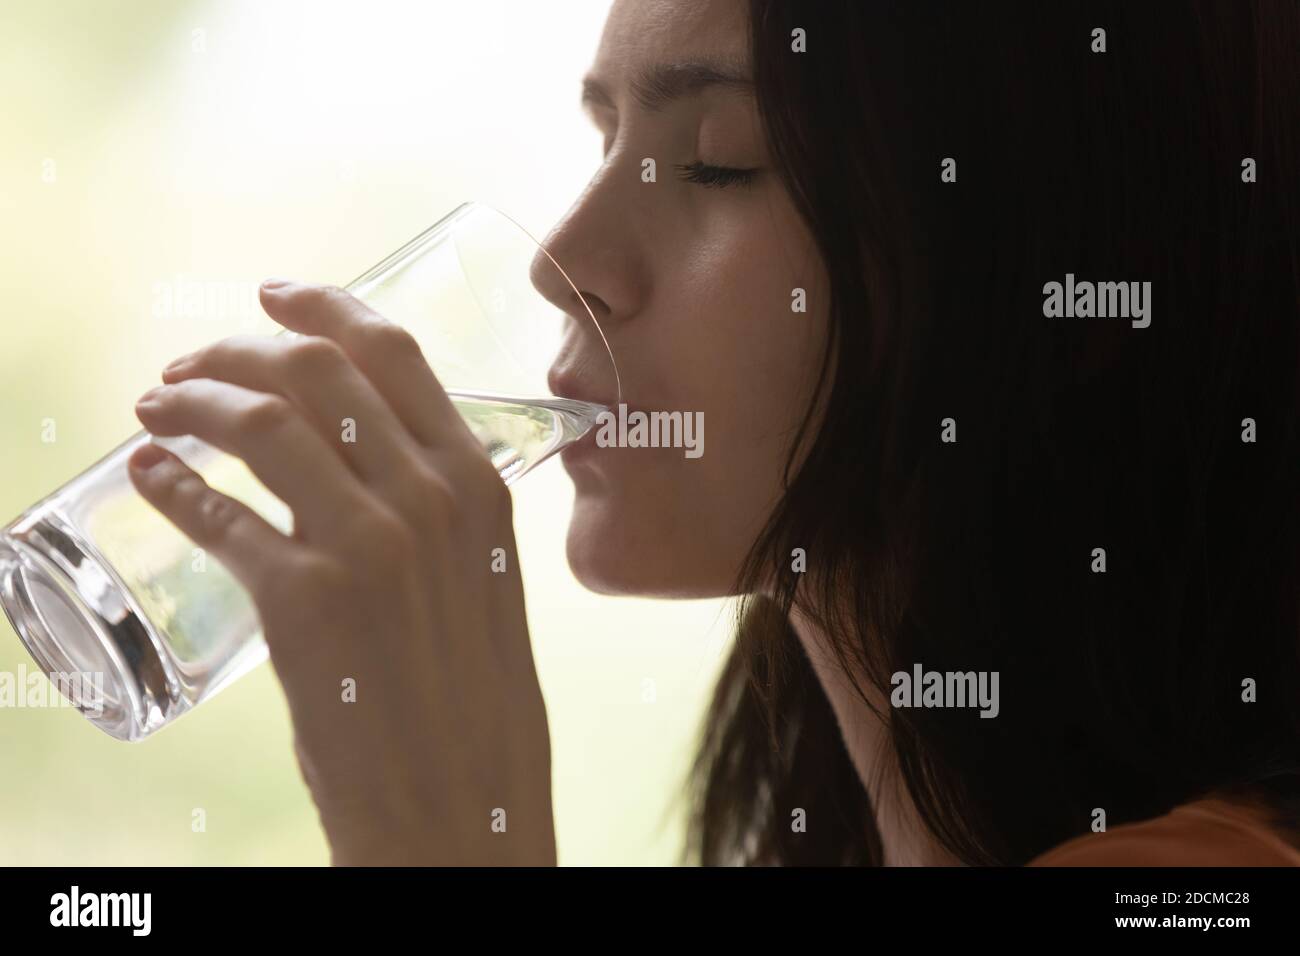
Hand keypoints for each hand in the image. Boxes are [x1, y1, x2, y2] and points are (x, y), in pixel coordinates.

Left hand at [128, 280, 555, 865]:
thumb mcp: (485, 578)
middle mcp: (430, 497)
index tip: (273, 295)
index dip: (323, 306)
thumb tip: (372, 461)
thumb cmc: (475, 700)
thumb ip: (443, 510)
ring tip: (156, 407)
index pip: (394, 353)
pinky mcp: (304, 602)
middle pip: (316, 370)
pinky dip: (173, 483)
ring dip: (193, 401)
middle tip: (191, 364)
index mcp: (480, 483)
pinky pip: (220, 516)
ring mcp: (368, 546)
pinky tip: (150, 475)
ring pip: (262, 423)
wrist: (464, 803)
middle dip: (237, 349)